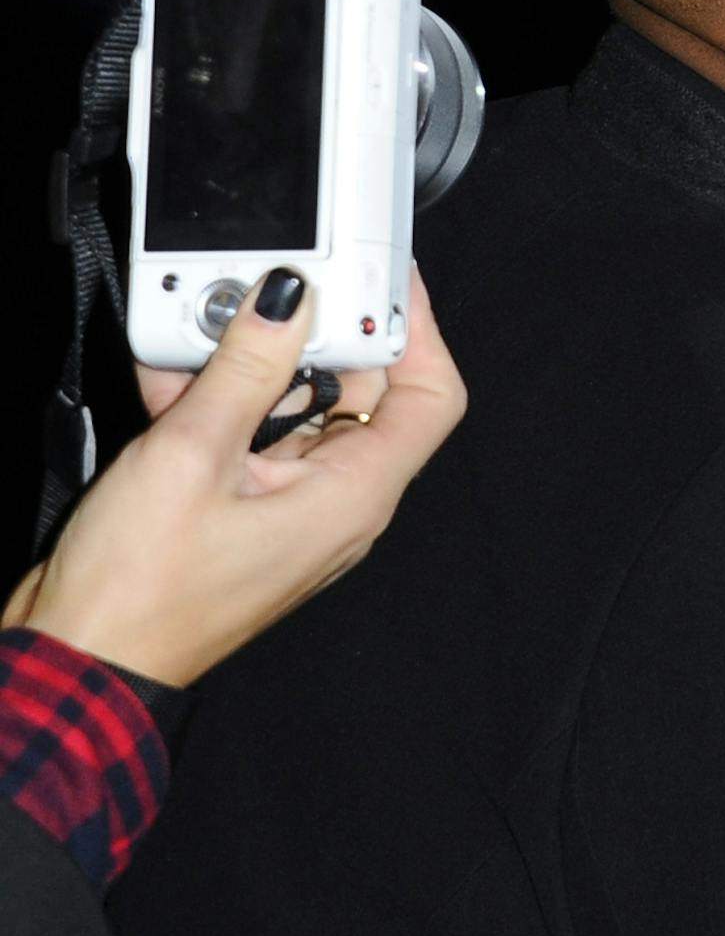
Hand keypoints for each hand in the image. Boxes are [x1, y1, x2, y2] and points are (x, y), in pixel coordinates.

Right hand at [2, 267, 464, 684]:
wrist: (82, 659)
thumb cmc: (141, 591)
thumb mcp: (192, 457)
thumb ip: (244, 370)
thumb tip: (286, 298)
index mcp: (354, 494)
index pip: (430, 396)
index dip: (418, 329)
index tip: (387, 276)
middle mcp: (337, 498)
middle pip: (361, 388)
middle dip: (316, 330)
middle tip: (273, 281)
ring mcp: (290, 500)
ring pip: (294, 402)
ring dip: (252, 357)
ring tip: (207, 314)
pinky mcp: (243, 501)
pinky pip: (247, 428)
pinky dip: (216, 391)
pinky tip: (170, 359)